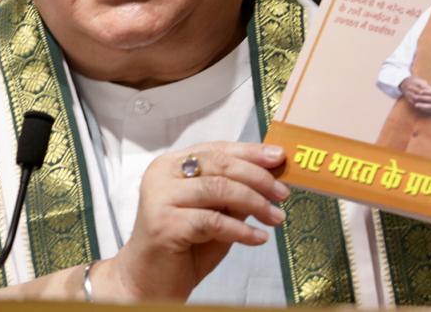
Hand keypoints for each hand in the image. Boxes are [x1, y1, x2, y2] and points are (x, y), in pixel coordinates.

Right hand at [100, 142, 288, 300]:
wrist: (148, 282)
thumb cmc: (183, 247)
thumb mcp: (215, 212)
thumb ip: (234, 192)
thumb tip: (271, 176)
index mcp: (172, 164)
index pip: (217, 149)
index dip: (250, 151)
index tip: (278, 158)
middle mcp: (162, 174)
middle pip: (219, 164)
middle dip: (258, 178)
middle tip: (282, 194)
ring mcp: (159, 198)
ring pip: (218, 189)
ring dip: (254, 203)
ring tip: (275, 218)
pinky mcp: (163, 224)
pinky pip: (213, 221)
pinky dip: (241, 230)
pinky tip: (257, 239)